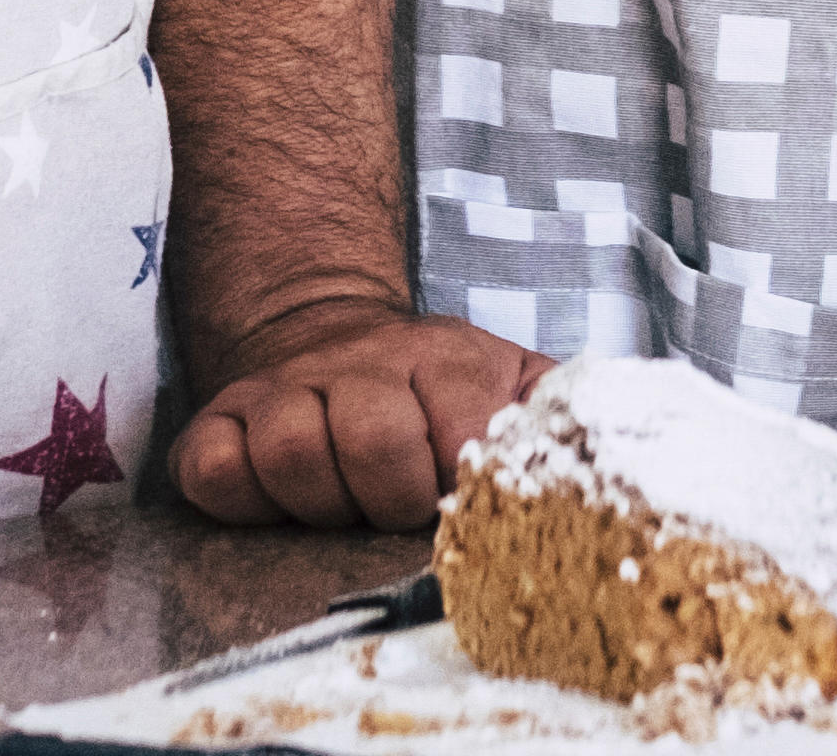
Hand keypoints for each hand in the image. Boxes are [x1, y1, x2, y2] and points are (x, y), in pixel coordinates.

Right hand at [173, 301, 550, 527]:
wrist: (330, 330)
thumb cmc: (438, 388)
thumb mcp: (513, 382)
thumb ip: (565, 409)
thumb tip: (624, 445)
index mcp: (444, 359)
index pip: (459, 429)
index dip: (460, 482)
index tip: (459, 496)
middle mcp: (359, 363)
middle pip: (372, 441)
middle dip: (391, 499)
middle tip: (396, 506)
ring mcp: (282, 388)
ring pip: (288, 451)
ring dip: (321, 502)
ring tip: (343, 504)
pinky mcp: (218, 419)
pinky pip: (211, 466)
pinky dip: (240, 495)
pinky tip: (275, 501)